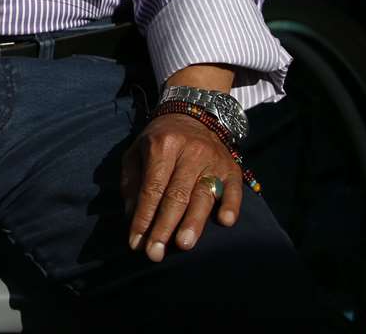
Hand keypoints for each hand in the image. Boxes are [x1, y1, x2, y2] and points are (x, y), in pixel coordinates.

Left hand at [122, 112, 242, 261]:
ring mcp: (213, 160)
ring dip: (193, 222)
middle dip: (164, 226)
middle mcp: (189, 153)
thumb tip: (131, 214)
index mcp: (162, 147)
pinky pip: (234, 189)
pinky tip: (225, 222)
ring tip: (183, 244)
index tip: (135, 242)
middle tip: (155, 253)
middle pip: (176, 195)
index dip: (143, 216)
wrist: (194, 113)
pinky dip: (230, 205)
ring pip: (203, 195)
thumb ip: (132, 181)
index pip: (152, 188)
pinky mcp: (232, 167)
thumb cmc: (160, 139)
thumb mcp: (137, 151)